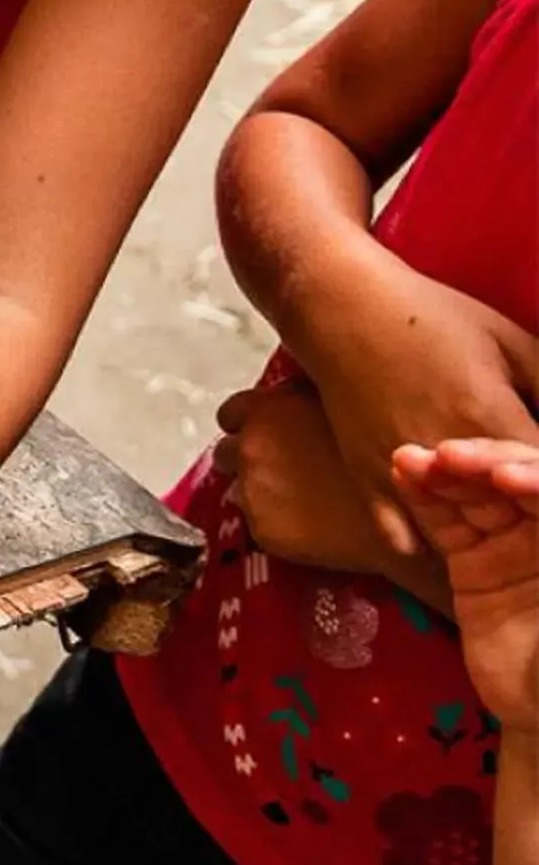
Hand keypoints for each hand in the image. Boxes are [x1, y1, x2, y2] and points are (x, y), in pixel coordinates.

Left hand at [218, 379, 410, 577]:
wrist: (415, 514)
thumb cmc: (390, 450)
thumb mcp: (347, 400)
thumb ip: (307, 393)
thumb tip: (296, 384)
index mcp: (267, 409)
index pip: (231, 414)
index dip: (251, 425)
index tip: (270, 435)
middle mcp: (251, 446)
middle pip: (228, 452)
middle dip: (252, 459)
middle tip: (288, 470)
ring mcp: (254, 489)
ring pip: (241, 489)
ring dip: (263, 491)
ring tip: (304, 497)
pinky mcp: (263, 528)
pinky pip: (259, 522)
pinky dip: (277, 521)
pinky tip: (312, 520)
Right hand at [302, 255, 538, 554]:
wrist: (343, 310)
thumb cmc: (435, 318)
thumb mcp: (513, 342)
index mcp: (490, 418)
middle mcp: (447, 459)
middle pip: (506, 514)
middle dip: (524, 517)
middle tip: (532, 527)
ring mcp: (404, 476)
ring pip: (457, 536)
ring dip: (485, 544)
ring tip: (508, 554)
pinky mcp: (368, 482)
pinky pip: (402, 537)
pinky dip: (429, 549)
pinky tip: (453, 552)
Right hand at [393, 438, 538, 727]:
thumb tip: (536, 508)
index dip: (534, 476)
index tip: (504, 478)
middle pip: (520, 481)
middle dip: (487, 463)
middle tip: (449, 458)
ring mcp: (513, 546)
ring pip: (481, 496)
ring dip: (449, 472)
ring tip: (413, 459)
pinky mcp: (474, 564)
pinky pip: (450, 525)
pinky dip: (426, 498)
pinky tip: (405, 473)